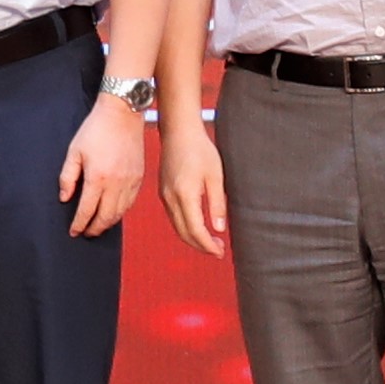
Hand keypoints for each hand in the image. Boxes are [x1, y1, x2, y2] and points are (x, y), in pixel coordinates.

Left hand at [59, 95, 148, 236]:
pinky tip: (113, 212)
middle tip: (86, 233)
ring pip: (120, 212)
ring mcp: (130, 181)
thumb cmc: (95, 129)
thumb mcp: (74, 151)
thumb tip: (64, 198)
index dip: (79, 224)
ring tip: (98, 226)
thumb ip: (68, 177)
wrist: (122, 113)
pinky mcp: (139, 177)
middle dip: (95, 229)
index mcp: (98, 177)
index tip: (74, 232)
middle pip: (106, 217)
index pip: (87, 210)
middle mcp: (116, 183)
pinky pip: (130, 202)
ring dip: (109, 223)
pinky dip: (121, 211)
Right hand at [160, 120, 228, 257]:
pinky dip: (185, 227)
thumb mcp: (216, 176)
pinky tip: (198, 225)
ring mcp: (164, 196)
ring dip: (193, 238)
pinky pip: (173, 217)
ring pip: (177, 227)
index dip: (208, 245)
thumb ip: (217, 204)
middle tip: (219, 251)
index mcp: (184, 195)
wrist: (179, 131)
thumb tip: (219, 228)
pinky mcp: (163, 192)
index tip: (220, 252)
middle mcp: (170, 198)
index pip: (196, 230)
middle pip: (184, 233)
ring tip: (211, 241)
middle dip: (201, 246)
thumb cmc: (200, 149)